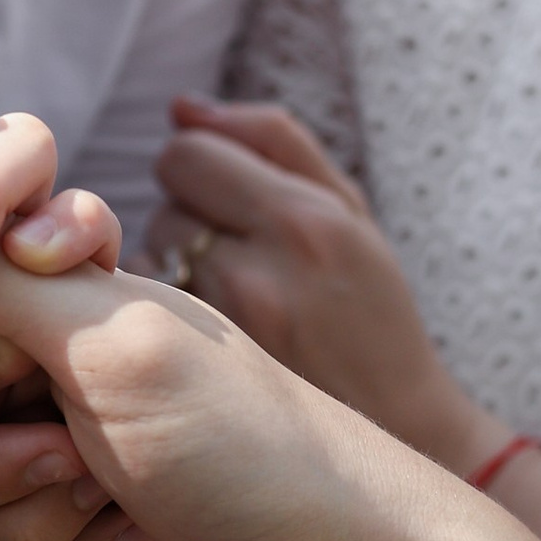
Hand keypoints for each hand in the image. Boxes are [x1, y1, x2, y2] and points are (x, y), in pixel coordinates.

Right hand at [0, 247, 432, 540]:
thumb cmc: (249, 450)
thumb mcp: (119, 346)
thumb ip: (0, 281)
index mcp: (55, 290)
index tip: (46, 423)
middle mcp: (42, 362)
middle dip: (3, 486)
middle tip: (94, 481)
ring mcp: (51, 451)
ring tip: (136, 529)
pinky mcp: (64, 531)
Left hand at [148, 96, 497, 472]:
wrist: (394, 435)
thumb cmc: (369, 313)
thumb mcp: (348, 213)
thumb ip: (269, 143)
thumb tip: (182, 106)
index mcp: (307, 217)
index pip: (186, 153)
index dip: (194, 168)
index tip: (218, 194)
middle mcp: (264, 268)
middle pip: (162, 204)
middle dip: (185, 217)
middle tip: (229, 252)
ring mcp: (228, 329)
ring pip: (146, 258)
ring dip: (168, 267)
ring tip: (223, 298)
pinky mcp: (202, 376)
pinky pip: (147, 316)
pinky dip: (161, 318)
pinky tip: (202, 341)